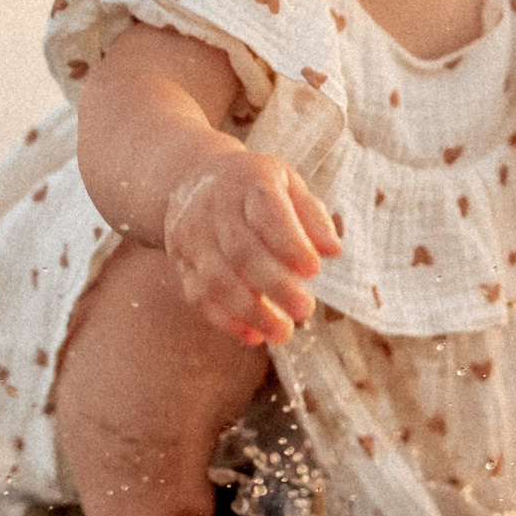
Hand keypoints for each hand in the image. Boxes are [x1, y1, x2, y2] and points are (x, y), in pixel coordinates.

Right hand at [160, 149, 341, 345]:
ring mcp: (193, 236)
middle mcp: (215, 209)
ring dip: (250, 311)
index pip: (267, 213)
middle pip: (242, 251)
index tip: (314, 270)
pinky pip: (198, 295)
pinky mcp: (181, 261)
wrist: (194, 178)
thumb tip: (333, 250)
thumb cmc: (254, 187)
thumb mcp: (287, 184)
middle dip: (275, 285)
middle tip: (305, 309)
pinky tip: (253, 336)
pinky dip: (225, 320)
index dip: (290, 243)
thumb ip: (312, 216)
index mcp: (249, 183)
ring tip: (283, 333)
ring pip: (217, 279)